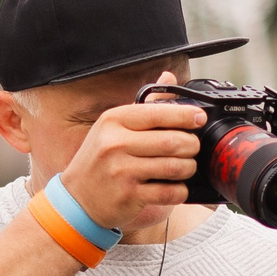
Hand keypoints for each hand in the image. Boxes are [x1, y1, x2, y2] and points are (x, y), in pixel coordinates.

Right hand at [56, 72, 203, 232]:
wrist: (76, 199)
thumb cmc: (99, 160)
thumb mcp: (113, 127)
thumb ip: (144, 105)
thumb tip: (169, 77)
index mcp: (114, 121)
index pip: (158, 113)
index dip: (186, 115)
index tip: (200, 118)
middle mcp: (115, 144)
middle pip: (172, 141)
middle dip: (191, 145)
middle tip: (193, 148)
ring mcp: (121, 171)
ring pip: (174, 167)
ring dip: (188, 168)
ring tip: (186, 167)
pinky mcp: (129, 196)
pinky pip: (169, 192)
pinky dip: (179, 190)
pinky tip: (175, 186)